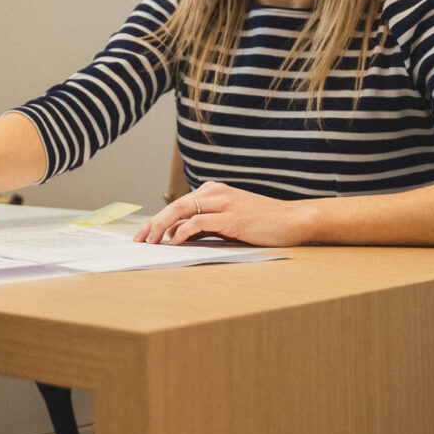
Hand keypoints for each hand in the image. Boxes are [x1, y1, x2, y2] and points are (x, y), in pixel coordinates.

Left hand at [133, 181, 314, 246]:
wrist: (293, 220)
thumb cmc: (263, 223)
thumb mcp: (229, 222)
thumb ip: (206, 226)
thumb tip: (180, 236)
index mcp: (214, 192)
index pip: (178, 204)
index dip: (158, 219)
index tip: (144, 233)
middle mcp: (216, 193)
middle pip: (175, 206)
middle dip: (153, 223)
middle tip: (139, 239)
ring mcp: (224, 204)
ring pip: (182, 211)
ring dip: (162, 227)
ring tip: (151, 241)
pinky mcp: (232, 217)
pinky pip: (200, 222)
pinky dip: (184, 231)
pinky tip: (174, 240)